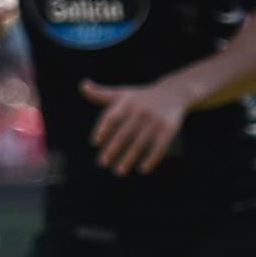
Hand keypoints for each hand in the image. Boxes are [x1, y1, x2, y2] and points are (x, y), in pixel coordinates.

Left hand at [77, 73, 191, 173]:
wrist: (173, 93)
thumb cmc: (140, 97)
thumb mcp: (121, 94)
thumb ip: (99, 93)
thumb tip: (82, 85)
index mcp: (127, 104)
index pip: (112, 117)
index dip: (103, 129)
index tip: (95, 142)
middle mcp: (141, 112)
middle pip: (124, 134)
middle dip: (112, 150)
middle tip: (102, 163)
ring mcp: (155, 121)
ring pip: (140, 143)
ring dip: (129, 159)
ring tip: (118, 171)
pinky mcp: (168, 130)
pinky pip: (159, 147)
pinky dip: (151, 159)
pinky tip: (142, 170)